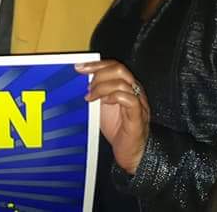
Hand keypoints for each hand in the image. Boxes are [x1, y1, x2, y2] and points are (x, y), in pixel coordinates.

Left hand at [75, 60, 149, 174]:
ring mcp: (138, 103)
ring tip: (90, 97)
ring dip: (102, 87)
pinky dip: (114, 97)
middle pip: (119, 69)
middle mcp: (134, 91)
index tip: (78, 67)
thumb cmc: (117, 129)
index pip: (113, 66)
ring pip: (123, 83)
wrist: (130, 152)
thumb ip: (94, 93)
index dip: (96, 64)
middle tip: (86, 86)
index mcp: (125, 86)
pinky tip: (104, 102)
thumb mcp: (100, 107)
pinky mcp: (138, 116)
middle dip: (98, 73)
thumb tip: (77, 82)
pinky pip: (130, 100)